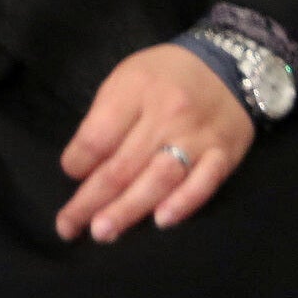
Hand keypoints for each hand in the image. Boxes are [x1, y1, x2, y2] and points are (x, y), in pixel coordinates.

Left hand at [55, 43, 254, 243]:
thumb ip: (104, 118)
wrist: (229, 65)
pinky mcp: (224, 154)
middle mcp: (167, 113)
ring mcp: (198, 136)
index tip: (71, 174)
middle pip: (123, 165)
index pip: (99, 136)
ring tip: (103, 232)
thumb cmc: (165, 75)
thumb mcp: (126, 77)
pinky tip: (161, 221)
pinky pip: (204, 183)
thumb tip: (83, 168)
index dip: (78, 162)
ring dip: (128, 210)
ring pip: (159, 179)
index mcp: (137, 89)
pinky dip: (183, 203)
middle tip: (68, 227)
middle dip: (90, 201)